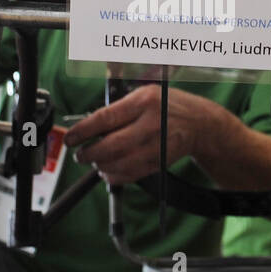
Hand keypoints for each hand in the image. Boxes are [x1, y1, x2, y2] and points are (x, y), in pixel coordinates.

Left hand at [64, 83, 228, 185]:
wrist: (199, 123)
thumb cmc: (167, 106)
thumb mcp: (144, 95)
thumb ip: (118, 109)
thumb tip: (89, 126)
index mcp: (143, 102)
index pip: (105, 119)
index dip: (83, 131)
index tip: (70, 138)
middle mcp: (150, 124)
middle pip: (111, 145)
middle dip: (89, 153)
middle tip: (80, 155)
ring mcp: (156, 146)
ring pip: (120, 163)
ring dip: (101, 166)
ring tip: (95, 162)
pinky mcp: (160, 162)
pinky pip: (132, 175)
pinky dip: (115, 176)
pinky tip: (108, 171)